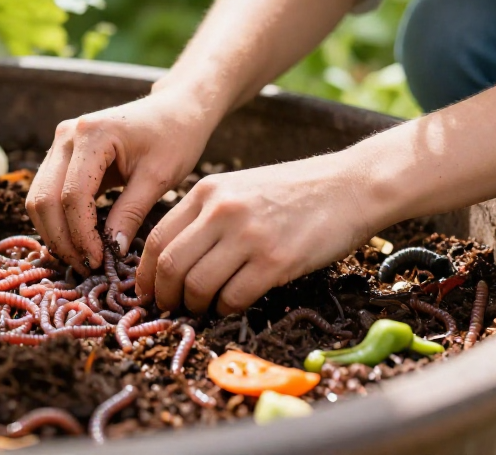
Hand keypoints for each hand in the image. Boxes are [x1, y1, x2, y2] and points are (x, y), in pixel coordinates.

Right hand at [26, 88, 218, 272]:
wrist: (175, 109)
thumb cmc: (175, 137)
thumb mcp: (159, 177)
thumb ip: (131, 213)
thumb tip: (110, 252)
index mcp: (92, 135)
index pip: (72, 196)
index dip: (81, 235)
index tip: (98, 262)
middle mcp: (67, 135)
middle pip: (44, 198)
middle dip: (61, 239)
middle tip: (86, 267)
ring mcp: (60, 143)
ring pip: (38, 198)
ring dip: (54, 233)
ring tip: (81, 258)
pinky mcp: (62, 154)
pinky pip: (47, 193)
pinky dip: (57, 220)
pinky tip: (77, 241)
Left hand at [135, 152, 375, 315]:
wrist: (350, 186)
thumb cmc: (293, 192)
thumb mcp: (239, 188)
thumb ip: (205, 216)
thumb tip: (173, 260)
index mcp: (207, 191)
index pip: (158, 239)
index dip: (145, 274)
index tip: (147, 292)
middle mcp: (221, 211)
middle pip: (171, 265)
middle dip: (164, 295)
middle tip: (169, 308)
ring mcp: (248, 236)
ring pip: (197, 285)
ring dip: (194, 306)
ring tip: (202, 309)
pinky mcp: (276, 261)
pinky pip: (234, 297)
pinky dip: (226, 309)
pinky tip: (231, 305)